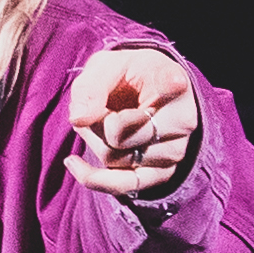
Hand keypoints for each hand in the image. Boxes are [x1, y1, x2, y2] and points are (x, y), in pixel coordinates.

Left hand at [59, 41, 200, 204]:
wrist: (147, 96)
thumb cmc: (127, 77)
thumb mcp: (105, 67)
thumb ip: (90, 87)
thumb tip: (79, 120)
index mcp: (172, 79)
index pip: (171, 83)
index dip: (171, 84)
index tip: (175, 80)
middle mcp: (182, 119)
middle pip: (118, 134)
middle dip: (95, 122)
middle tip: (99, 106)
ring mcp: (174, 150)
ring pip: (114, 158)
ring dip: (95, 141)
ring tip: (104, 120)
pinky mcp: (162, 174)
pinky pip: (122, 185)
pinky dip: (93, 178)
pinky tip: (72, 163)